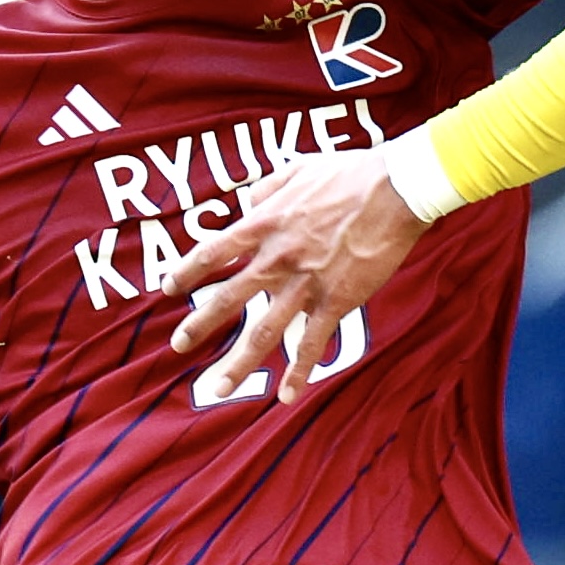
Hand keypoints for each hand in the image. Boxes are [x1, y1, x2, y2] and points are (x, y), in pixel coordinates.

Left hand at [168, 148, 425, 400]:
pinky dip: (298, 371)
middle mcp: (276, 257)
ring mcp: (305, 283)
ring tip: (218, 388)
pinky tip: (287, 396)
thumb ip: (267, 188)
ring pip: (263, 331)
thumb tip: (247, 202)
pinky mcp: (336, 300)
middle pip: (228, 297)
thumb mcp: (298, 169)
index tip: (169, 289)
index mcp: (263, 224)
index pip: (211, 253)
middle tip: (178, 345)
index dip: (186, 272)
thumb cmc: (350, 173)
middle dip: (199, 325)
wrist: (396, 189)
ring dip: (239, 363)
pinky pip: (312, 343)